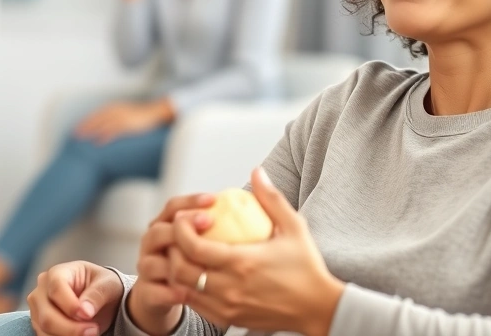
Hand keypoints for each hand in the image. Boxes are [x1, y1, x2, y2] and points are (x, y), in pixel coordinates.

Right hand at [26, 260, 123, 335]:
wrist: (100, 300)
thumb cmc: (102, 287)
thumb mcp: (108, 285)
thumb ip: (97, 295)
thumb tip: (85, 311)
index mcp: (58, 272)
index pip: (56, 288)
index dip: (71, 305)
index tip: (88, 315)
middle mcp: (41, 290)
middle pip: (47, 315)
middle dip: (71, 328)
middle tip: (93, 330)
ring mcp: (37, 309)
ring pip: (45, 330)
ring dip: (68, 335)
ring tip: (90, 332)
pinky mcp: (39, 325)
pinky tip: (80, 335)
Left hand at [75, 100, 173, 144]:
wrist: (154, 113)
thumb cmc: (140, 115)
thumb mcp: (125, 113)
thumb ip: (115, 116)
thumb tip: (106, 124)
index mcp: (114, 107)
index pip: (96, 114)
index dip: (85, 121)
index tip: (77, 128)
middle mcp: (115, 110)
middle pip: (96, 119)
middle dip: (84, 126)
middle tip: (75, 135)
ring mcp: (121, 117)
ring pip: (102, 125)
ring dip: (91, 131)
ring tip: (83, 139)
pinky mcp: (128, 125)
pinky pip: (113, 131)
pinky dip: (104, 137)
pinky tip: (98, 143)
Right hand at [129, 193, 216, 335]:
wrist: (167, 293)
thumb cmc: (197, 260)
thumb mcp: (207, 236)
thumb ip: (226, 215)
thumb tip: (256, 179)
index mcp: (167, 224)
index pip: (173, 207)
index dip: (190, 202)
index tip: (214, 199)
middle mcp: (153, 244)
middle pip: (158, 231)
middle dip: (181, 228)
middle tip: (208, 222)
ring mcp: (148, 269)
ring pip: (151, 264)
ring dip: (174, 263)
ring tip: (199, 262)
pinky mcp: (148, 294)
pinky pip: (154, 292)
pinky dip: (169, 293)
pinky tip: (187, 293)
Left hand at [168, 168, 344, 335]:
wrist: (317, 308)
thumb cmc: (306, 266)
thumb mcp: (294, 227)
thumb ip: (271, 198)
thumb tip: (256, 171)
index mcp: (242, 263)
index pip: (193, 247)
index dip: (181, 230)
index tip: (185, 217)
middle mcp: (230, 288)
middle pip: (180, 270)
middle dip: (173, 249)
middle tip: (180, 233)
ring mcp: (227, 307)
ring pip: (184, 289)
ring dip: (178, 270)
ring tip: (186, 252)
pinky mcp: (229, 319)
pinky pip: (196, 304)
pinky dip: (189, 288)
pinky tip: (198, 273)